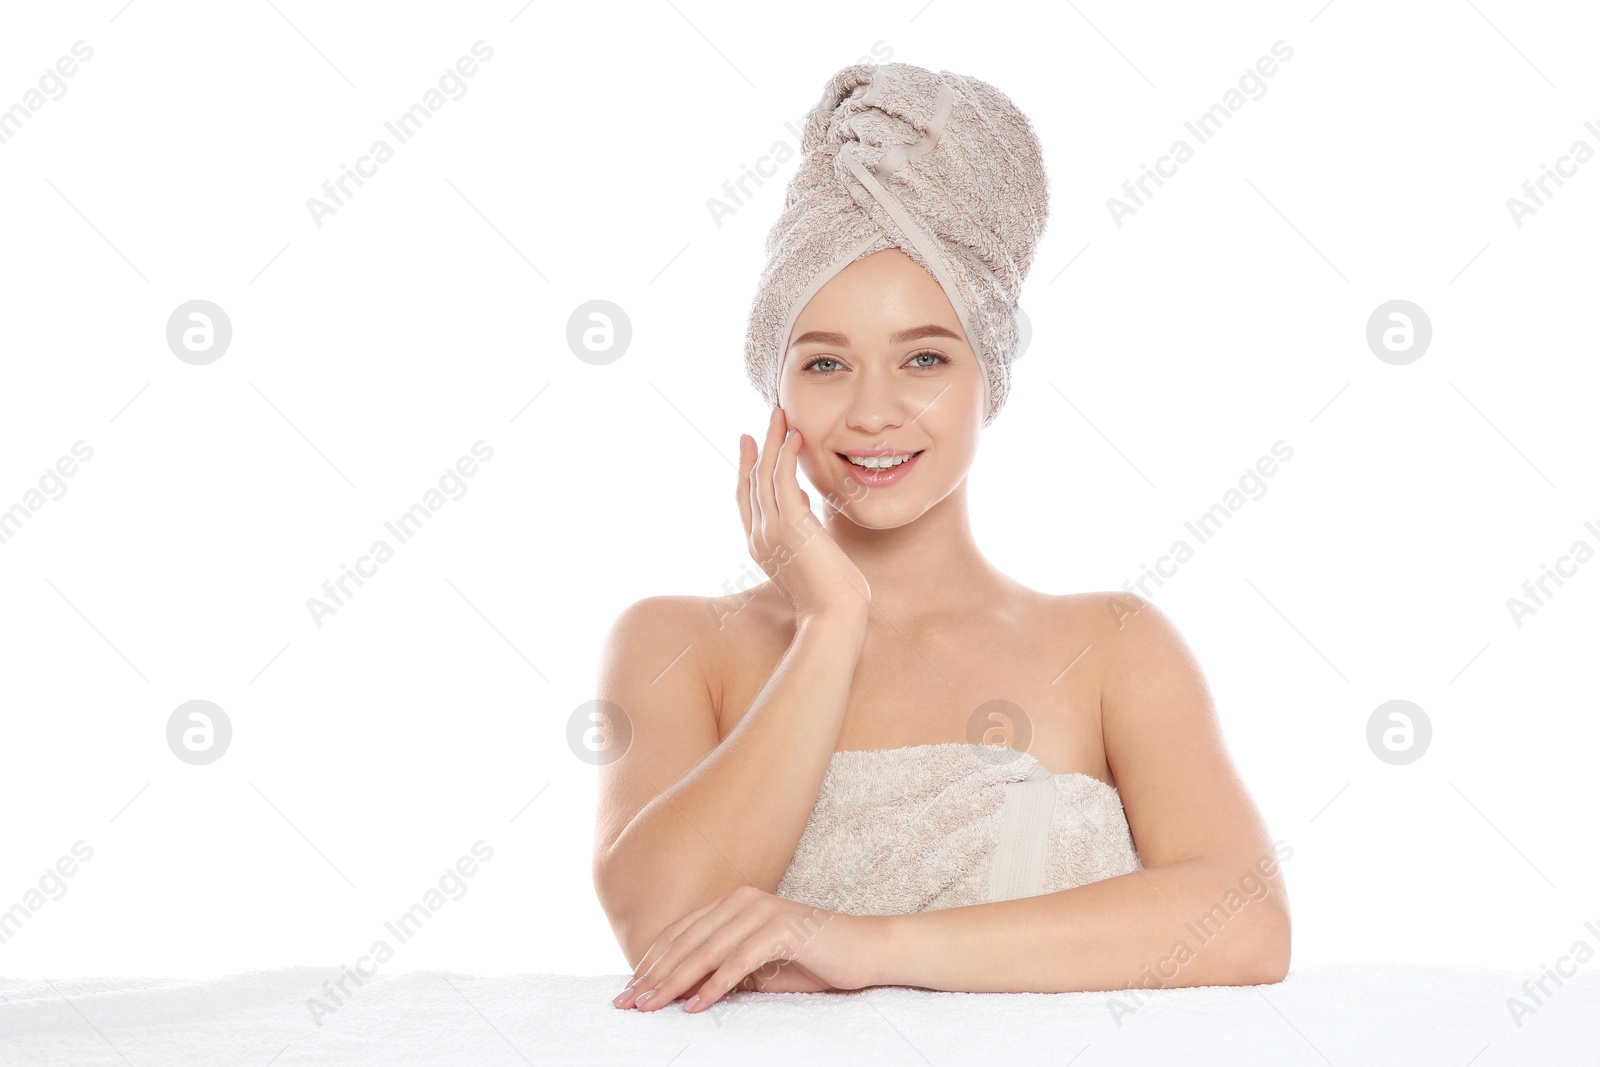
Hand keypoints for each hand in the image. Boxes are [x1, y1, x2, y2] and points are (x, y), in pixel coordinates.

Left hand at [612, 884, 880, 1012]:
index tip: (629, 992)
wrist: (865, 951)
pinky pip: (738, 961)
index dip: (652, 963)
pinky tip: (695, 1006)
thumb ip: (721, 971)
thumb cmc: (810, 962)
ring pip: (706, 950)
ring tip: (652, 1007)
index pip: (681, 933)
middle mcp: (742, 900)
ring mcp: (761, 911)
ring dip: (675, 982)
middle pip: (687, 942)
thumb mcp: (757, 970)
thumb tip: (679, 993)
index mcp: (733, 903)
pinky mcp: (780, 928)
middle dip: (654, 975)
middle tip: (629, 1004)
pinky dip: (714, 986)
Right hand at [737, 406, 871, 624]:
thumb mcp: (811, 560)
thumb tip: (804, 506)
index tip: (751, 445)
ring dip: (772, 442)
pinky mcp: (791, 527)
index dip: (747, 470)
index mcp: (761, 548)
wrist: (833, 620)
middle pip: (751, 482)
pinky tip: (794, 437)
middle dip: (758, 448)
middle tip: (765, 420)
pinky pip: (782, 481)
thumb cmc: (831, 600)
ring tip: (780, 415)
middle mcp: (759, 537)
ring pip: (764, 475)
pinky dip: (785, 456)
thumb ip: (802, 533)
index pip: (747, 500)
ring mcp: (771, 532)